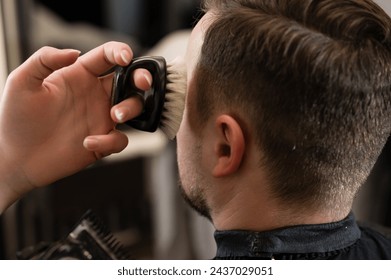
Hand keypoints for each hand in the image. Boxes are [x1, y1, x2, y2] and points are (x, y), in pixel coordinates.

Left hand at [0, 41, 150, 211]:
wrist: (17, 158)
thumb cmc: (17, 119)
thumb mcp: (21, 82)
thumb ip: (44, 59)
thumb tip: (74, 52)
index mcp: (79, 76)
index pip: (106, 57)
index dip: (120, 52)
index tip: (125, 57)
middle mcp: (95, 95)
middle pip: (129, 80)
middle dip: (141, 78)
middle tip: (141, 82)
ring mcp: (100, 118)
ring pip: (133, 107)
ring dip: (130, 108)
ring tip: (114, 115)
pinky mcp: (103, 142)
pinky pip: (120, 139)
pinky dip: (110, 141)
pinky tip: (88, 143)